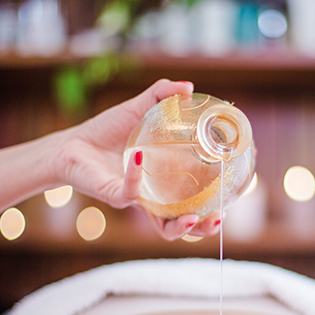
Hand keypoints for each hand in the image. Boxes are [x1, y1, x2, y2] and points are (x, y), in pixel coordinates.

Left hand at [50, 79, 221, 239]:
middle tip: (220, 217)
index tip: (244, 182)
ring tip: (194, 216)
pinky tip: (139, 157)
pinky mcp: (114, 196)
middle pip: (187, 223)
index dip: (221, 195)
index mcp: (168, 180)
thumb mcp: (138, 109)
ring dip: (181, 226)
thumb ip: (162, 95)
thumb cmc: (106, 132)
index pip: (200, 195)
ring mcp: (136, 199)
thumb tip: (189, 87)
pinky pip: (130, 192)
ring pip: (163, 227)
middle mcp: (155, 196)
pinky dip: (136, 176)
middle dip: (205, 227)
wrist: (71, 145)